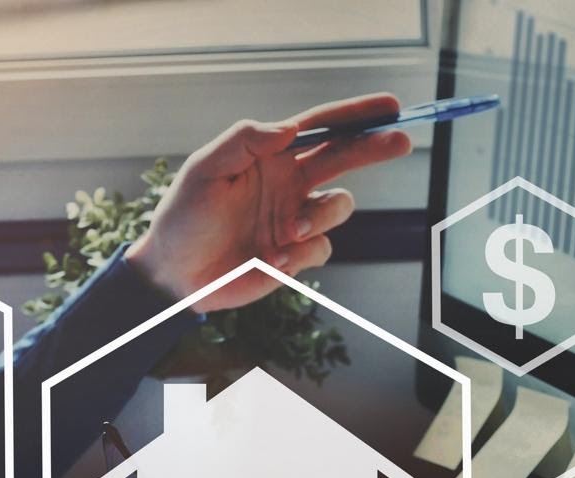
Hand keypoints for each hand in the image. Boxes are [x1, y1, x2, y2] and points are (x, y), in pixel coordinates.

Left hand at [125, 92, 411, 310]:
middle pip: (344, 158)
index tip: (388, 106)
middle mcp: (288, 184)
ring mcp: (294, 219)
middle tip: (400, 139)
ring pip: (339, 208)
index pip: (319, 128)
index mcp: (270, 156)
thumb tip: (288, 128)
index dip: (354, 116)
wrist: (174, 274)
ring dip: (322, 216)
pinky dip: (301, 253)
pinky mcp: (294, 255)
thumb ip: (244, 141)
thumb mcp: (204, 169)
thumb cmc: (183, 217)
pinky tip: (269, 260)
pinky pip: (321, 248)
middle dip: (374, 147)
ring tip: (290, 230)